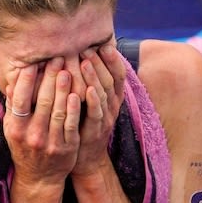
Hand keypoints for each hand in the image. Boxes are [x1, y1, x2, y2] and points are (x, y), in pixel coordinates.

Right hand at [4, 57, 81, 189]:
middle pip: (42, 101)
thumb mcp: (12, 129)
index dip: (28, 80)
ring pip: (59, 111)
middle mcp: (31, 135)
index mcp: (15, 128)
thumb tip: (12, 81)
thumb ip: (13, 106)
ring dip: (64, 88)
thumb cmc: (24, 146)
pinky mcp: (67, 147)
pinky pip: (72, 124)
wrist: (39, 177)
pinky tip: (78, 92)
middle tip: (57, 58)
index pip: (21, 100)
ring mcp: (51, 142)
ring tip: (68, 69)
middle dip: (50, 78)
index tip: (34, 61)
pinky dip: (75, 108)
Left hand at [71, 43, 126, 178]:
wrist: (85, 159)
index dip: (113, 59)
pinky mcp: (95, 130)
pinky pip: (96, 113)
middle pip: (110, 80)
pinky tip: (87, 89)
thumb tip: (84, 57)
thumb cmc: (84, 125)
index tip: (104, 43)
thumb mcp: (91, 103)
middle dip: (101, 62)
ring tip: (86, 61)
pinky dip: (93, 101)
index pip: (117, 74)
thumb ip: (91, 82)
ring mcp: (105, 119)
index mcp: (113, 98)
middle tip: (90, 47)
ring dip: (95, 77)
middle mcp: (112, 106)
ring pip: (103, 94)